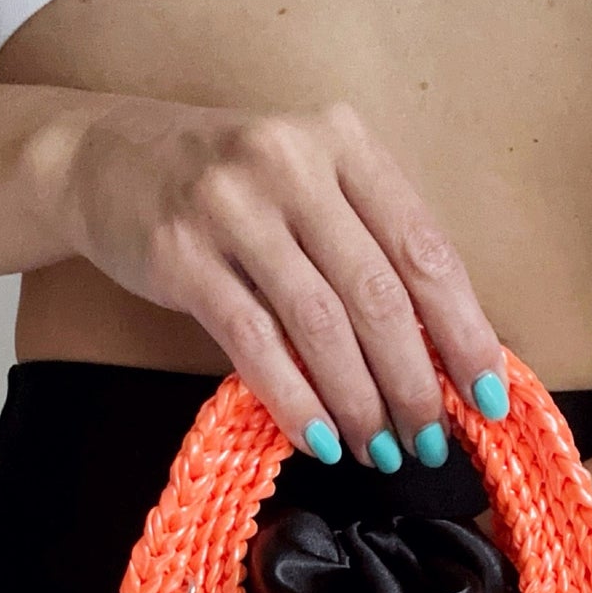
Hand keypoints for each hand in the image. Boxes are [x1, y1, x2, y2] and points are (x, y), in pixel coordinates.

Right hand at [54, 95, 508, 468]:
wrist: (105, 158)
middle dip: (412, 382)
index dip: (463, 330)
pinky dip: (295, 400)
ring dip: (358, 401)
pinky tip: (321, 439)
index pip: (424, 249)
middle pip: (376, 294)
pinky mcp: (181, 254)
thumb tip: (440, 354)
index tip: (486, 396)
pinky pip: (253, 343)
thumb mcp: (310, 186)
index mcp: (344, 142)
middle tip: (430, 441)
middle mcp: (291, 163)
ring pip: (319, 324)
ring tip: (378, 450)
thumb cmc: (230, 186)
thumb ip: (369, 247)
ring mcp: (231, 206)